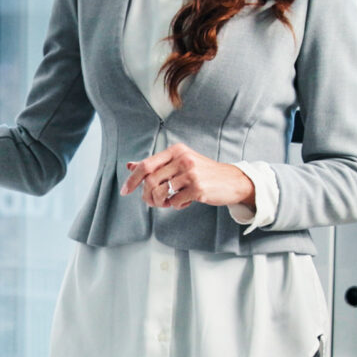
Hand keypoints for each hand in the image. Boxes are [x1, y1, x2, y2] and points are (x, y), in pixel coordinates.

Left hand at [120, 144, 255, 210]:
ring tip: (169, 202)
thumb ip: (155, 164)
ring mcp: (191, 173)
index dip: (132, 179)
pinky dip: (175, 206)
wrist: (231, 180)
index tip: (125, 191)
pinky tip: (184, 202)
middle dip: (147, 196)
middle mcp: (183, 159)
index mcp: (176, 151)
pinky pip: (174, 202)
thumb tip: (129, 165)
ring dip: (160, 202)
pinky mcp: (198, 188)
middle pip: (150, 182)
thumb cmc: (203, 172)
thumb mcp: (179, 162)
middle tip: (152, 202)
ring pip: (160, 193)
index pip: (146, 165)